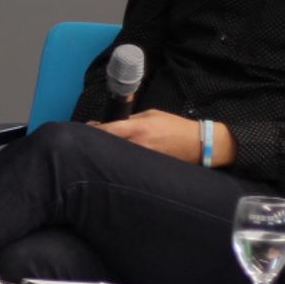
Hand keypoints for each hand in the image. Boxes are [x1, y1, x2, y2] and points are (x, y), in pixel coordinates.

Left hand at [90, 109, 233, 165]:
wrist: (199, 143)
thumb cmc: (175, 126)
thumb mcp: (152, 115)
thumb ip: (130, 120)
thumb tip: (111, 123)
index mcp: (138, 128)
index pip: (108, 130)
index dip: (93, 131)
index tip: (86, 130)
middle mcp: (139, 144)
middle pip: (108, 146)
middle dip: (96, 144)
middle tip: (89, 142)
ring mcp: (143, 158)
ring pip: (116, 158)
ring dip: (107, 154)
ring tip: (101, 152)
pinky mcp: (148, 168)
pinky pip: (128, 165)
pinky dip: (120, 162)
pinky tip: (117, 161)